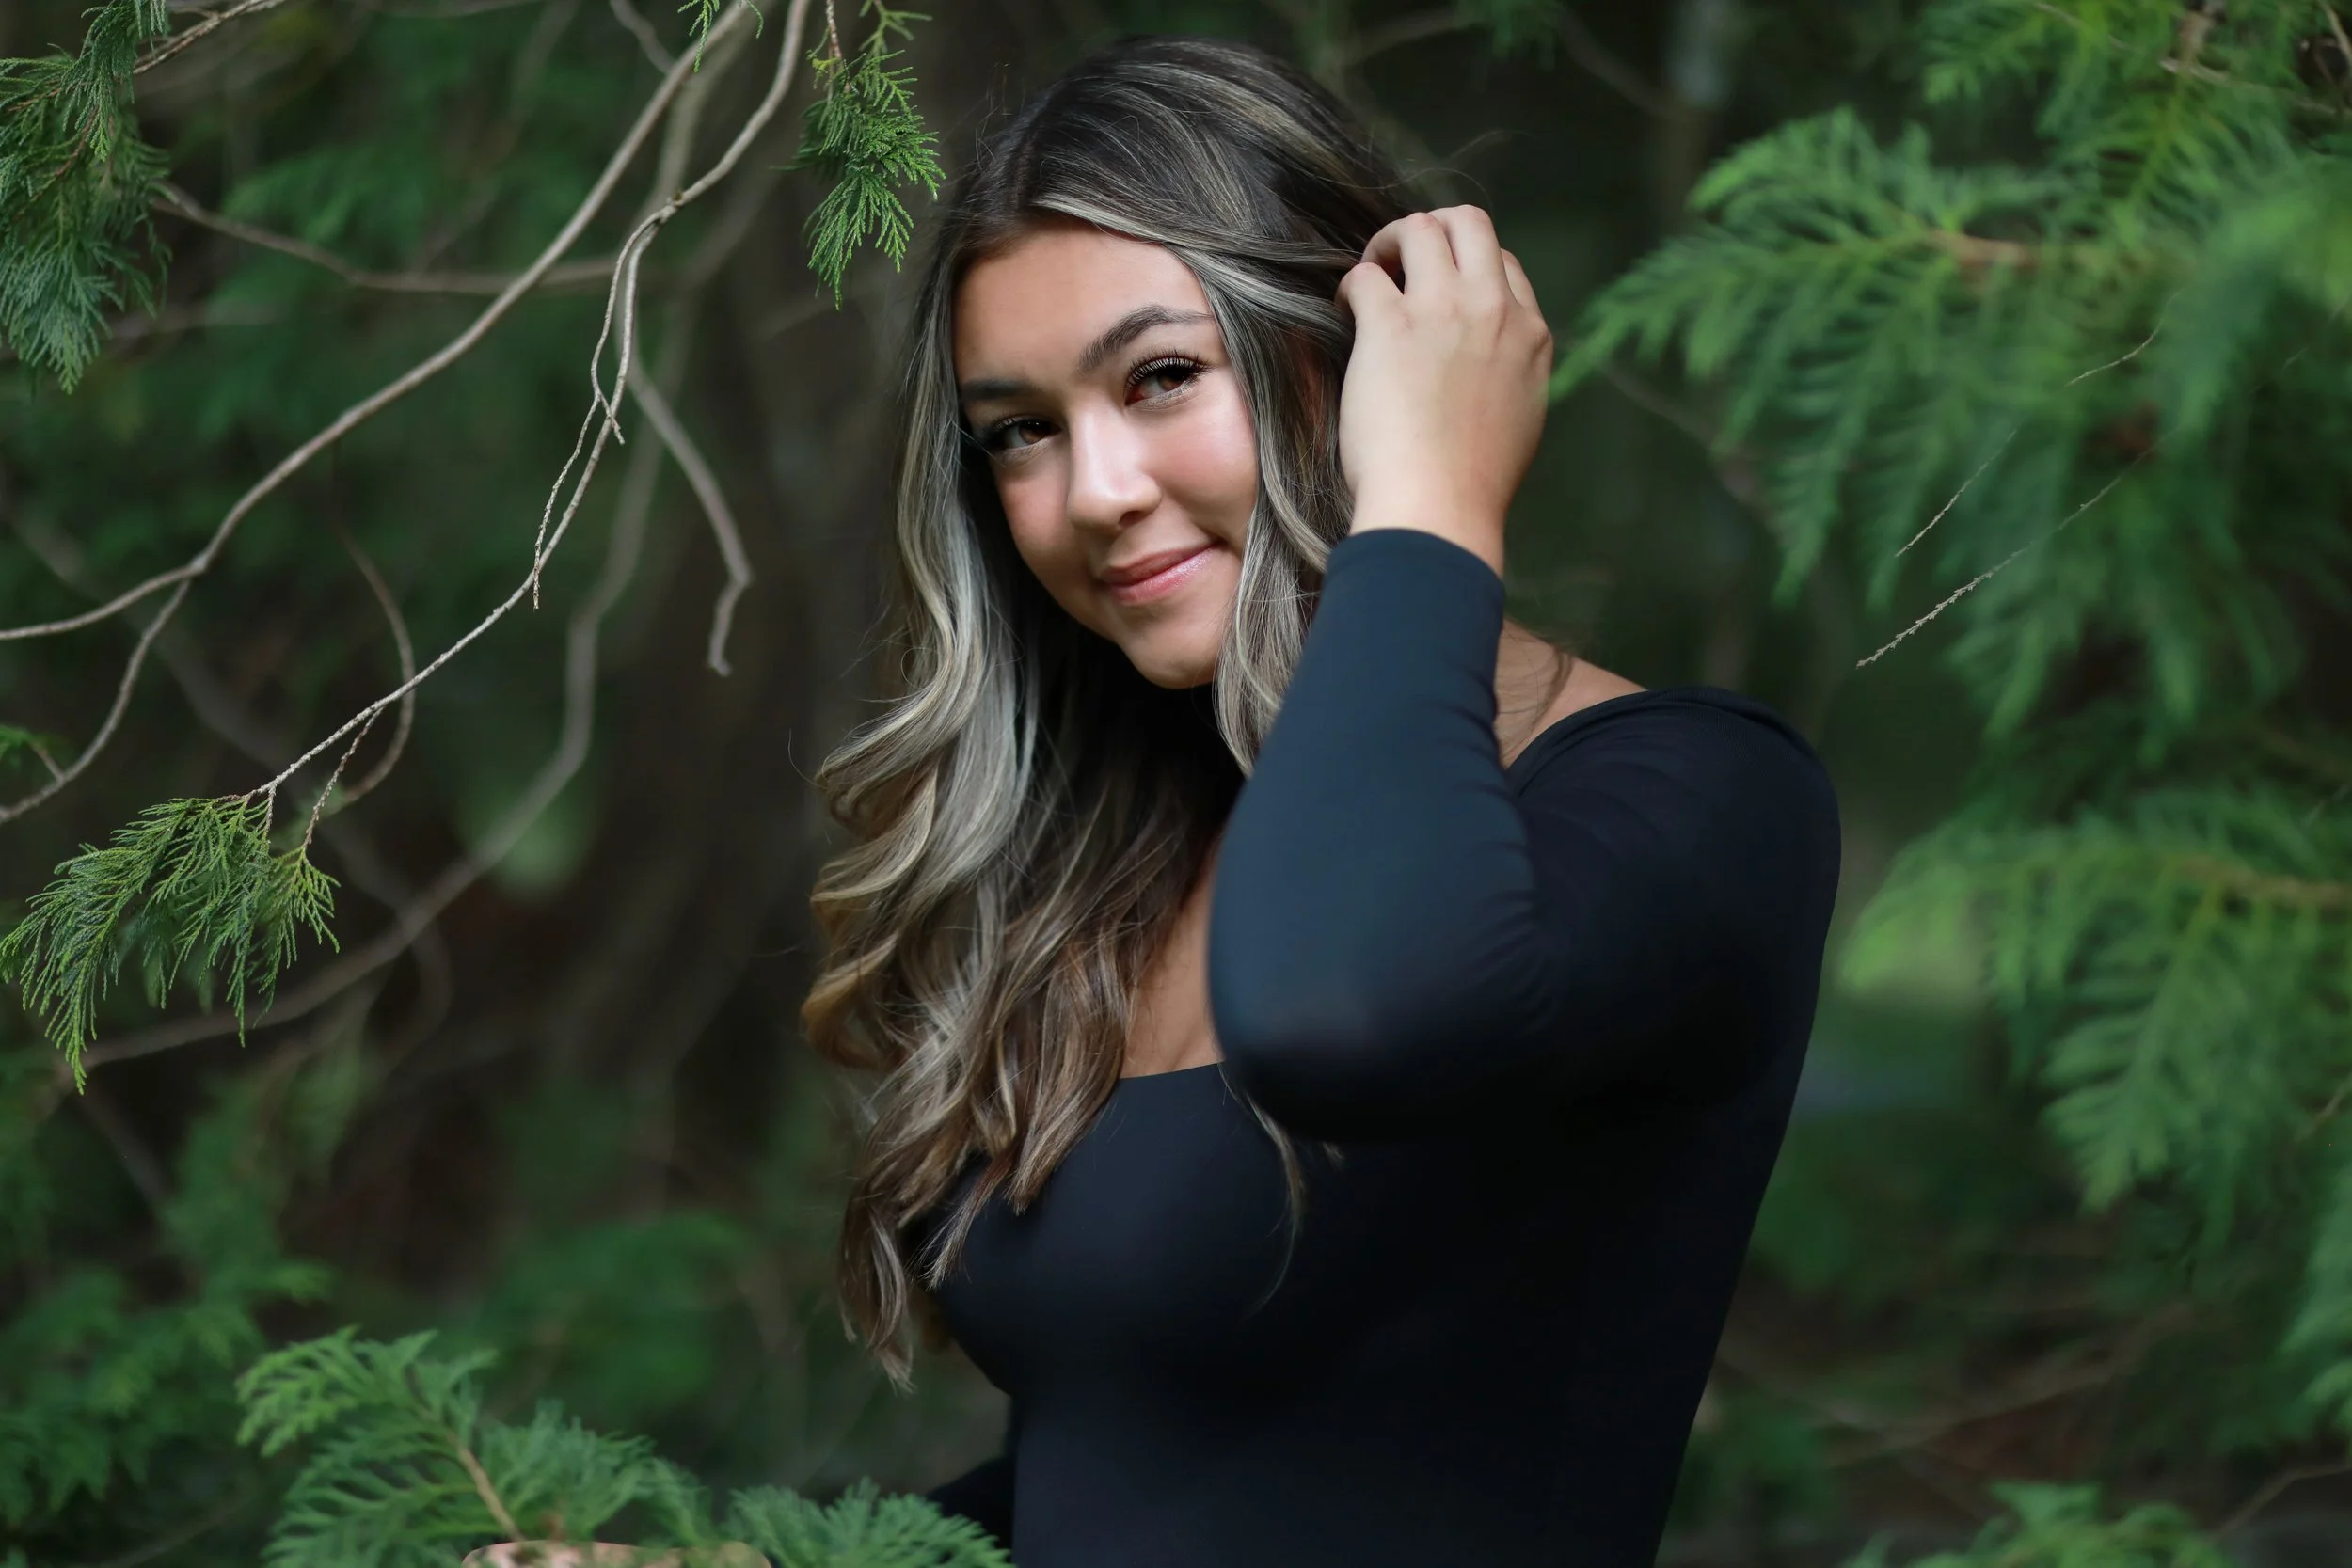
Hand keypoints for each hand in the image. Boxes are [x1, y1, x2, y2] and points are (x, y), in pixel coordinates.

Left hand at [1334, 206, 1552, 574]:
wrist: (1439, 510)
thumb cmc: (1471, 486)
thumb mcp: (1520, 422)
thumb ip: (1512, 377)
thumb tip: (1491, 369)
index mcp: (1530, 335)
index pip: (1504, 266)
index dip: (1467, 270)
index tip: (1439, 296)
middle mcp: (1494, 311)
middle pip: (1469, 223)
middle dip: (1432, 230)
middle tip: (1400, 264)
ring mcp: (1444, 313)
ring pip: (1421, 228)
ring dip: (1388, 244)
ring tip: (1372, 278)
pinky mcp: (1391, 328)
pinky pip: (1364, 275)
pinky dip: (1348, 287)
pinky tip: (1343, 315)